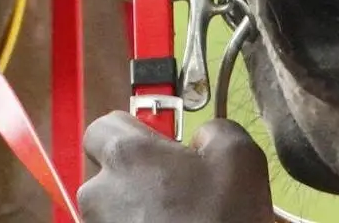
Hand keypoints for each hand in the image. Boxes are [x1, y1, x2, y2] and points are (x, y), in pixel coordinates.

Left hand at [79, 113, 273, 222]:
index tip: (160, 149)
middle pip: (108, 173)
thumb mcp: (240, 159)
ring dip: (138, 212)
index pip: (102, 127)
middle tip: (178, 193)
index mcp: (125, 155)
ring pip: (112, 210)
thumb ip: (215, 130)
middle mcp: (99, 192)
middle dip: (137, 179)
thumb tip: (203, 138)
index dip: (133, 133)